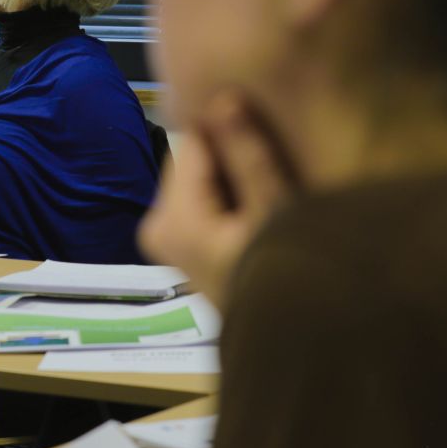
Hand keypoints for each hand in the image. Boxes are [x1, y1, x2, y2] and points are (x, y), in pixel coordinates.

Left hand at [139, 92, 298, 309]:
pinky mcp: (182, 246)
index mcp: (171, 216)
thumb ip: (249, 157)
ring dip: (234, 176)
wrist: (288, 349)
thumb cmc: (288, 284)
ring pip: (201, 178)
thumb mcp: (276, 215)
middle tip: (278, 164)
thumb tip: (223, 98)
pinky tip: (261, 211)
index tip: (270, 129)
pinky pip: (204, 200)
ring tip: (272, 194)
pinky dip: (230, 197)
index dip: (232, 130)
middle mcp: (157, 224)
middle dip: (231, 155)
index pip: (192, 140)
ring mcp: (166, 238)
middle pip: (194, 159)